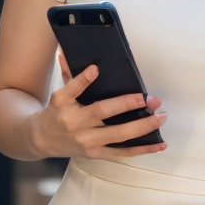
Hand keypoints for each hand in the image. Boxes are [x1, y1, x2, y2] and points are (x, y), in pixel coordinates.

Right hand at [30, 54, 166, 158]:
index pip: (72, 89)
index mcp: (63, 104)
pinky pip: (122, 152)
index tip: (95, 69)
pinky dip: (142, 149)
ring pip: (118, 134)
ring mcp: (87, 141)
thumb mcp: (59, 93)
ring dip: (143, 126)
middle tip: (150, 99)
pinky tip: (159, 144)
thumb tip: (66, 52)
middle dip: (128, 105)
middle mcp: (75, 123)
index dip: (83, 79)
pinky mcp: (95, 153)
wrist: (43, 140)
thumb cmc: (56, 112)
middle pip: (102, 113)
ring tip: (161, 117)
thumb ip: (69, 75)